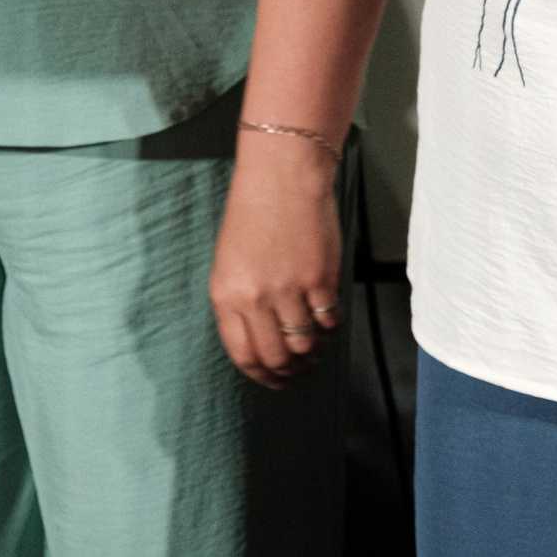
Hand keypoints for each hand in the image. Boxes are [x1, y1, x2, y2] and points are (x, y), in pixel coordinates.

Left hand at [209, 134, 343, 386]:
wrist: (282, 177)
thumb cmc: (254, 214)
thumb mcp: (229, 263)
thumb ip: (240, 303)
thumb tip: (262, 340)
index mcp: (225, 296)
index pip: (243, 355)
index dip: (262, 375)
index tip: (274, 379)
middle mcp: (255, 299)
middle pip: (275, 357)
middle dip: (289, 372)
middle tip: (300, 370)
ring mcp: (289, 290)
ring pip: (305, 344)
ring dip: (313, 353)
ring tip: (317, 349)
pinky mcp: (320, 279)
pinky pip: (329, 321)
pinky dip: (330, 327)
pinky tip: (328, 320)